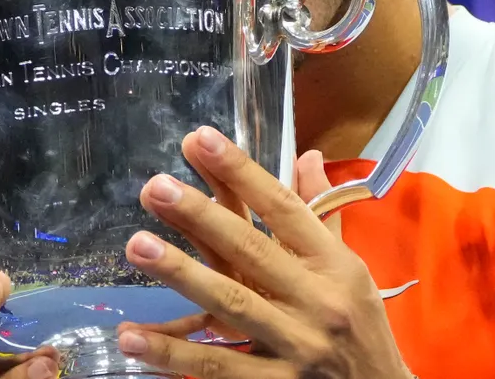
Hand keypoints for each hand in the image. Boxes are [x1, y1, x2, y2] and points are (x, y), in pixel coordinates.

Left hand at [116, 127, 413, 378]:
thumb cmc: (361, 326)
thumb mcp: (351, 268)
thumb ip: (321, 214)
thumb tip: (306, 155)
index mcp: (335, 263)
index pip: (283, 208)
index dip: (241, 171)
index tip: (200, 139)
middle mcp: (317, 299)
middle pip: (251, 250)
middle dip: (200, 216)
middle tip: (155, 188)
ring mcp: (295, 346)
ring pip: (231, 304)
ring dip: (180, 274)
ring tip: (137, 246)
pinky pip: (218, 367)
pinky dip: (172, 355)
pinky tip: (133, 337)